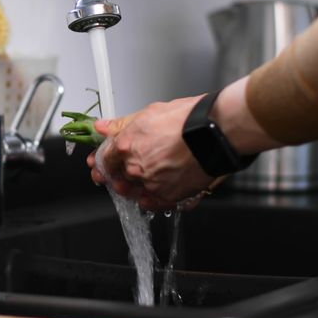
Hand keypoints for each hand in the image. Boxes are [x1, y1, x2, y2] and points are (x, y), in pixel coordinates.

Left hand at [86, 96, 214, 210]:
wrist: (216, 131)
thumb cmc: (188, 119)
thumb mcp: (149, 113)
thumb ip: (122, 124)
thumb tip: (102, 127)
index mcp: (126, 145)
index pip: (104, 159)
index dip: (102, 161)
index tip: (103, 163)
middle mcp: (135, 167)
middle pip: (116, 177)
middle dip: (117, 174)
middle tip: (125, 170)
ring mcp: (150, 184)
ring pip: (132, 192)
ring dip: (133, 187)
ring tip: (144, 177)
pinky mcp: (168, 196)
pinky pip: (151, 203)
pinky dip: (151, 199)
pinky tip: (155, 190)